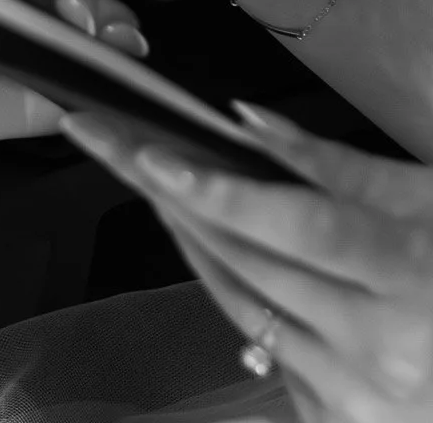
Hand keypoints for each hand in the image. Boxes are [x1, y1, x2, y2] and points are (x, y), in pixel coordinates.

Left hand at [63, 108, 432, 421]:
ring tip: (156, 189)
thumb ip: (337, 167)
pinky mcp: (342, 420)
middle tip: (113, 146)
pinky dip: (242, 298)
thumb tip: (242, 122)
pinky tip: (219, 255)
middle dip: (175, 201)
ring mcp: (359, 394)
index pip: (295, 226)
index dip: (217, 191)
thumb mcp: (432, 199)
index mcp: (412, 274)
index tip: (147, 155)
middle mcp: (382, 344)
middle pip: (252, 263)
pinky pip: (268, 349)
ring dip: (195, 246)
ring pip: (244, 308)